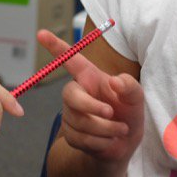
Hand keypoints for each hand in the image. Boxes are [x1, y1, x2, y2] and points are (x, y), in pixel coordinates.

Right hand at [36, 29, 143, 164]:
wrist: (125, 143)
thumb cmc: (129, 112)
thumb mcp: (136, 97)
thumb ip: (130, 86)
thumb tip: (115, 81)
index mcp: (89, 77)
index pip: (69, 60)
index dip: (55, 47)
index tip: (41, 33)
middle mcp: (76, 93)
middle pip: (70, 95)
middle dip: (91, 106)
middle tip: (111, 112)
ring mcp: (70, 114)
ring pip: (80, 121)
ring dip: (106, 129)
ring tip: (120, 129)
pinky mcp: (70, 134)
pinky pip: (82, 138)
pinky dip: (101, 142)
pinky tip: (109, 140)